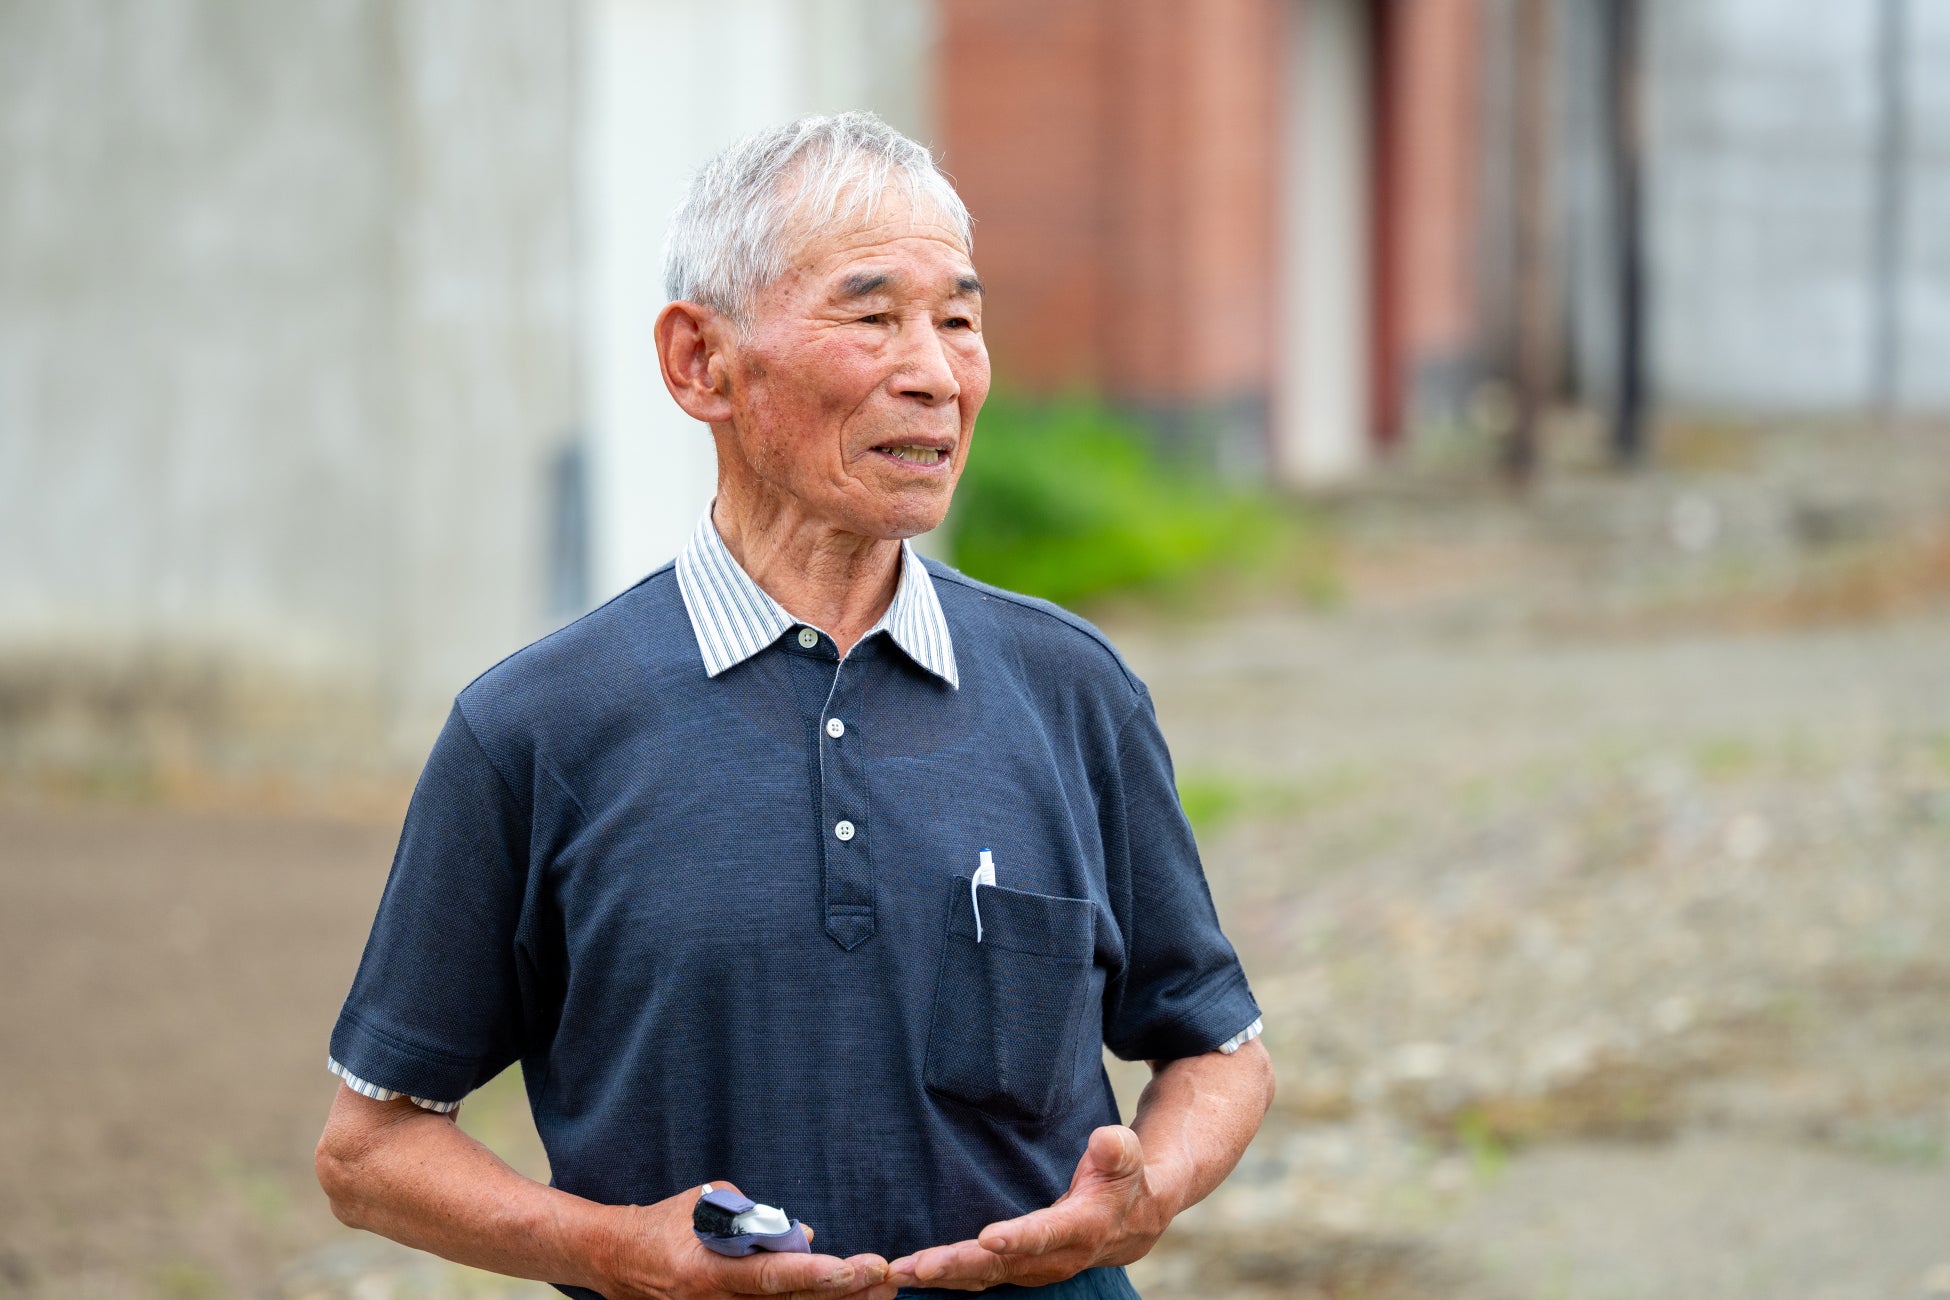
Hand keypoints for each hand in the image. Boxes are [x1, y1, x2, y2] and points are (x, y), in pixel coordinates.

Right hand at [593, 1181, 897, 1299]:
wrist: (619, 1260)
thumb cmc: (668, 1224)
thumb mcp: (710, 1205)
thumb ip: (758, 1220)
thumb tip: (807, 1237)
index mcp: (712, 1270)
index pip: (772, 1275)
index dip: (815, 1274)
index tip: (854, 1267)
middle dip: (845, 1293)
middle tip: (889, 1279)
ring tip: (881, 1292)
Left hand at [886, 1126, 1173, 1291]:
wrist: (1132, 1220)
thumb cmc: (1123, 1179)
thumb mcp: (1127, 1156)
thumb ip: (1117, 1149)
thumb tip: (1106, 1140)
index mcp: (1081, 1229)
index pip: (1046, 1234)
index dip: (1018, 1238)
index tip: (987, 1238)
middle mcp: (1054, 1258)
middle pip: (1000, 1265)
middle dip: (957, 1266)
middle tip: (916, 1267)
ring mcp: (1032, 1268)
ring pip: (982, 1277)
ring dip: (941, 1277)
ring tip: (898, 1274)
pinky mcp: (1015, 1269)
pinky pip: (976, 1277)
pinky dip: (944, 1278)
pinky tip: (909, 1275)